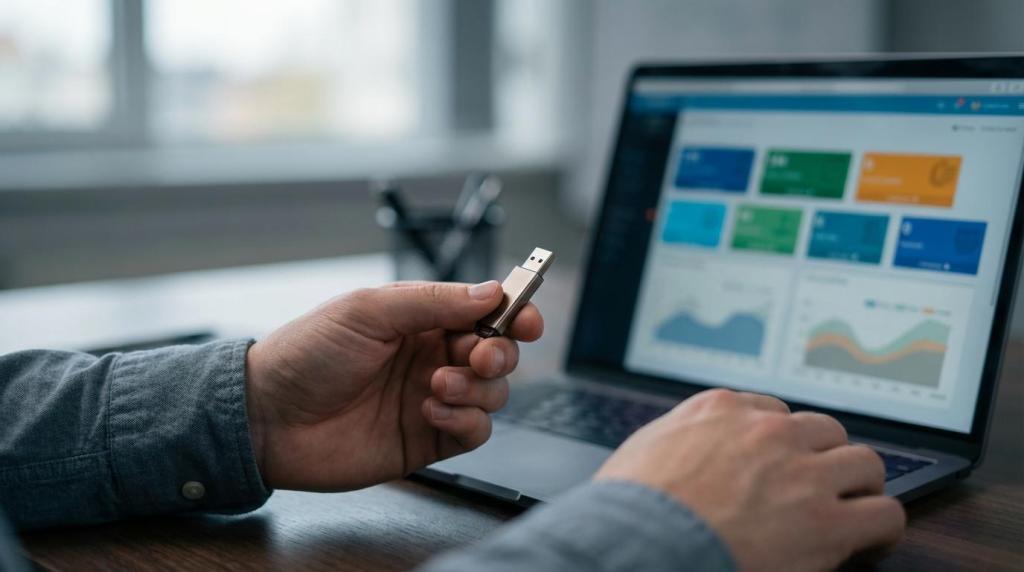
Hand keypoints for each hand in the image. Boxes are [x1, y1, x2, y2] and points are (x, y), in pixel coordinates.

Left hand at [244, 280, 542, 490]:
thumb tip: (490, 293)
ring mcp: (433, 398)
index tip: (526, 318)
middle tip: (478, 353)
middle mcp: (432, 357)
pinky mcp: (428, 439)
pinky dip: (466, 419)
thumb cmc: (306, 354)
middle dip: (499, 351)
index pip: (484, 311)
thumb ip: (433, 301)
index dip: (513, 312)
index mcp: (421, 319)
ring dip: (477, 386)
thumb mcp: (368, 310)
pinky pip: (475, 430)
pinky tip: (432, 409)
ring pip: (493, 392)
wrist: (267, 417)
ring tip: (437, 384)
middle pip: (498, 351)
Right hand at [595, 389, 904, 571]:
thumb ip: (675, 441)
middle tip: (818, 485)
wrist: (638, 544)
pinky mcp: (826, 522)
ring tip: (852, 508)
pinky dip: (882, 527)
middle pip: (823, 430)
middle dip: (823, 456)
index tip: (781, 460)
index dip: (780, 441)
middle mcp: (767, 431)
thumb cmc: (627, 509)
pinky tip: (872, 540)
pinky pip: (885, 513)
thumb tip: (679, 455)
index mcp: (719, 410)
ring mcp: (801, 473)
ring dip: (858, 485)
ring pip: (863, 462)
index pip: (771, 410)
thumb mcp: (641, 451)